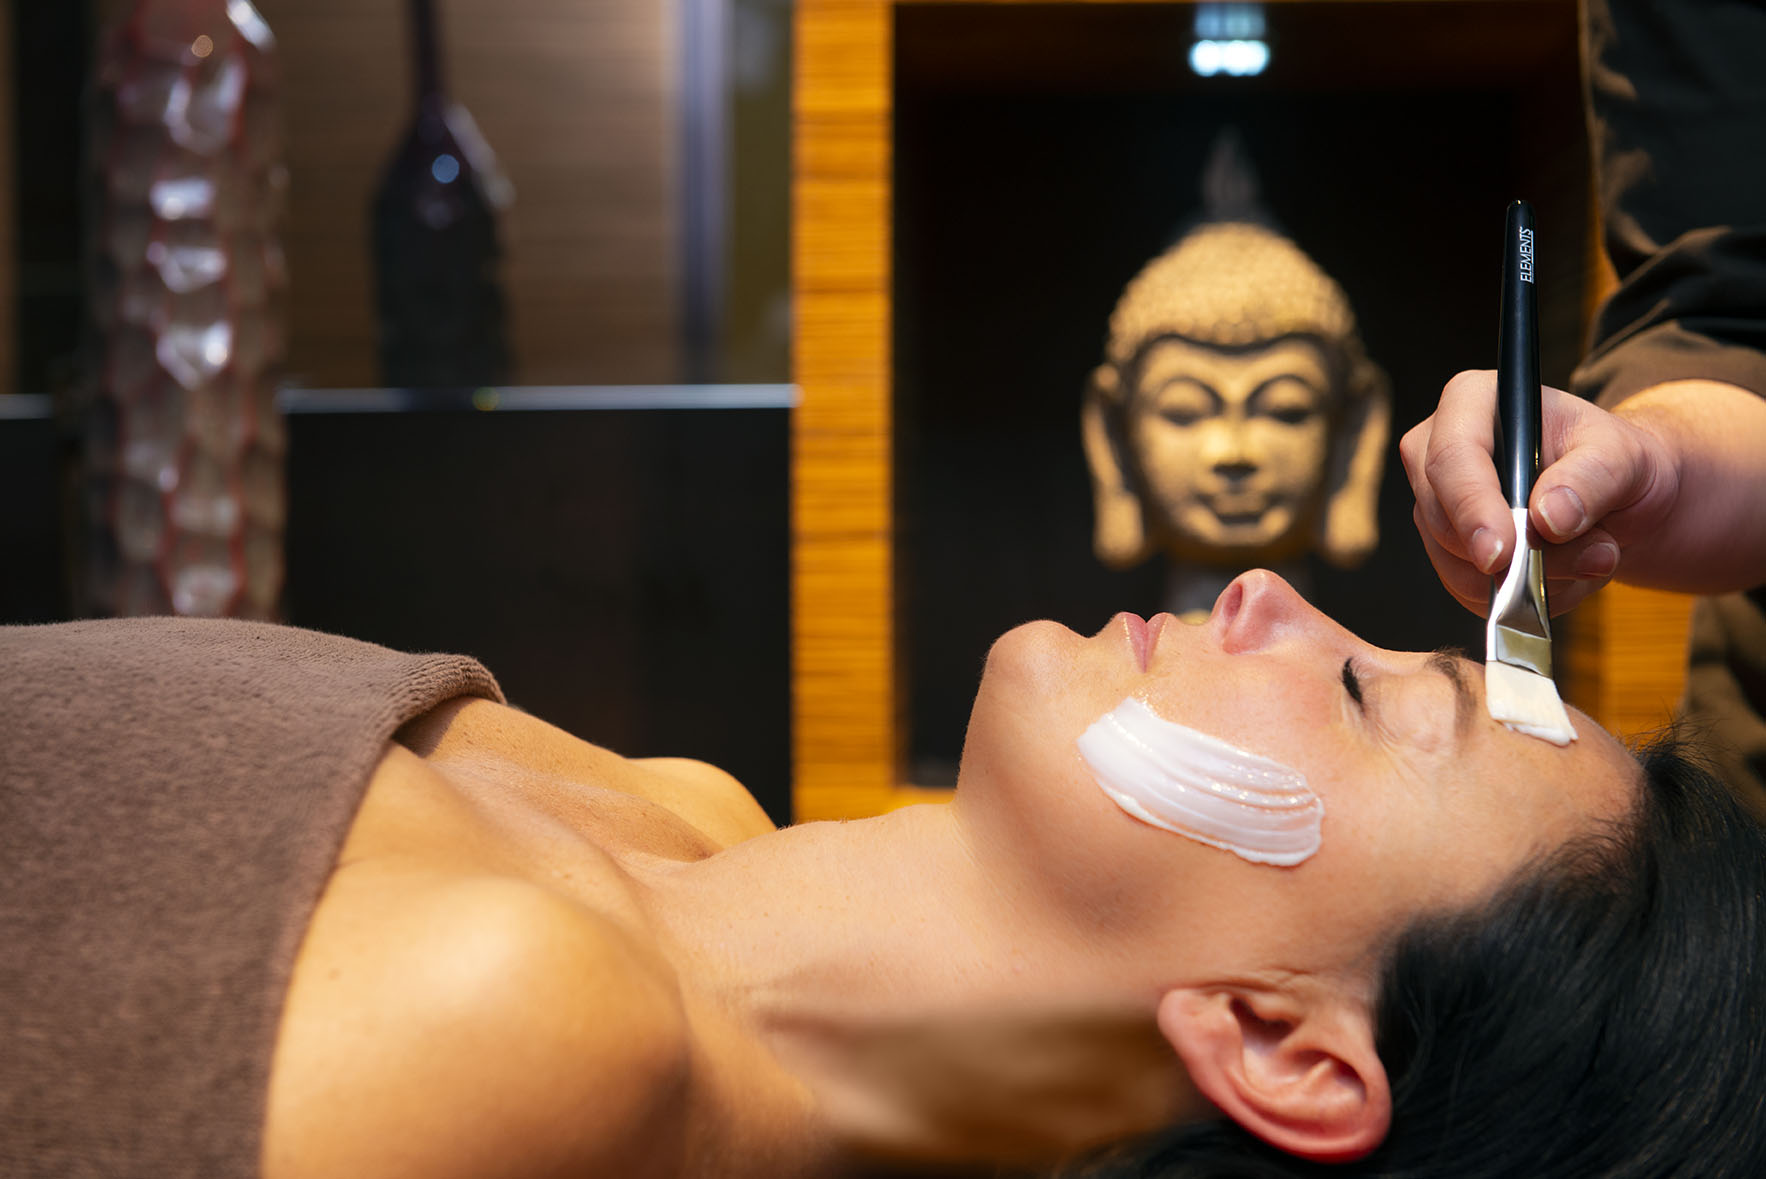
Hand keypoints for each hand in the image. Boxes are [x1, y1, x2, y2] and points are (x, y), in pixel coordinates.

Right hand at [1400, 370, 1680, 615]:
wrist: (1621, 500)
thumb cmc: (1616, 461)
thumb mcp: (1624, 456)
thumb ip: (1592, 478)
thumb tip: (1548, 518)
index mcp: (1472, 403)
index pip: (1451, 457)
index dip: (1471, 508)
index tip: (1502, 554)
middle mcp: (1438, 450)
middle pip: (1443, 517)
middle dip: (1516, 554)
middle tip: (1595, 557)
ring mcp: (1437, 503)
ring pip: (1455, 562)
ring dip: (1529, 578)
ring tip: (1594, 556)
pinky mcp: (1446, 549)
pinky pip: (1467, 589)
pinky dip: (1521, 595)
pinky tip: (1563, 573)